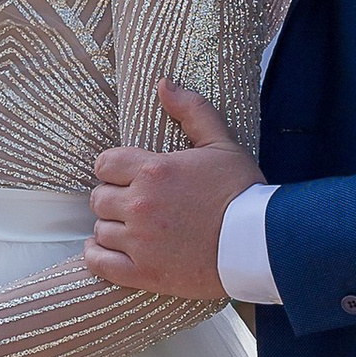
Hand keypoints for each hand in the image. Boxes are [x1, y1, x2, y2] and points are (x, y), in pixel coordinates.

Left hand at [85, 83, 262, 304]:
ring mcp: (140, 241)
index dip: (113, 170)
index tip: (126, 177)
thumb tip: (163, 83)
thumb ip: (191, 110)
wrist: (258, 243)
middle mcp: (140, 205)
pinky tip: (107, 250)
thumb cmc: (241, 192)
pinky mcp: (143, 273)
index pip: (104, 164)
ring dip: (112, 228)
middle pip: (98, 198)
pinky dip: (98, 256)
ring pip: (100, 230)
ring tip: (132, 229)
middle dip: (113, 199)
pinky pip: (99, 263)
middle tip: (134, 205)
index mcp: (153, 171)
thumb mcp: (221, 144)